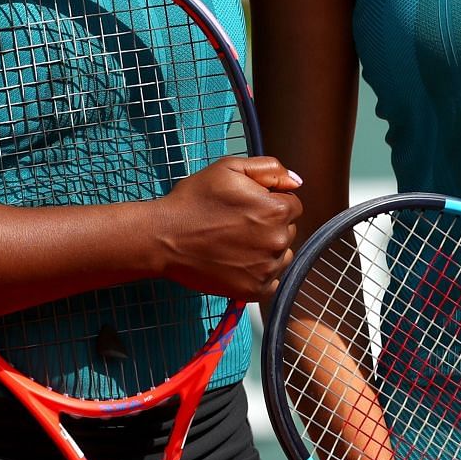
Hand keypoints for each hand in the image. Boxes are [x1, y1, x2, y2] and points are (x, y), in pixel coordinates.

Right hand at [151, 156, 300, 299]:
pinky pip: (271, 281)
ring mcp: (267, 268)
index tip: (247, 206)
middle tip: (237, 225)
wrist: (165, 237)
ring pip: (281, 256)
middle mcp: (278, 240)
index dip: (271, 203)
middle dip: (270, 226)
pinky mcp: (254, 290)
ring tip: (236, 244)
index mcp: (277, 209)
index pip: (292, 205)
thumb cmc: (194, 199)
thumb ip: (269, 169)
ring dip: (267, 250)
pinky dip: (259, 274)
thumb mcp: (229, 169)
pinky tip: (238, 263)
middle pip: (288, 231)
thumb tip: (296, 182)